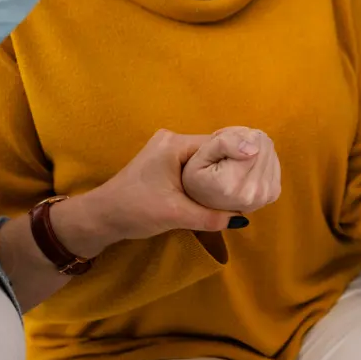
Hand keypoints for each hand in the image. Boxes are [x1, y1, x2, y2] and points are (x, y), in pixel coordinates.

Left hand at [50, 130, 252, 257]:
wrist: (100, 218)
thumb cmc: (134, 210)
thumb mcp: (176, 215)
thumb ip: (211, 216)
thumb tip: (241, 218)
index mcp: (175, 144)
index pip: (219, 143)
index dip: (241, 155)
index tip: (260, 168)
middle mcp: (172, 140)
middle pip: (214, 149)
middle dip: (234, 164)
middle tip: (256, 178)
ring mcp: (167, 151)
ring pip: (205, 158)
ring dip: (221, 172)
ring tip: (243, 185)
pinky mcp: (165, 164)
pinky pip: (196, 165)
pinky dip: (209, 176)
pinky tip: (223, 188)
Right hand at [181, 127, 280, 213]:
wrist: (204, 203)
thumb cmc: (198, 177)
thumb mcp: (201, 155)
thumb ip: (224, 144)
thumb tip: (254, 147)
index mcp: (232, 185)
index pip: (254, 142)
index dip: (238, 136)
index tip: (222, 146)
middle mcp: (252, 193)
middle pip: (264, 144)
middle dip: (247, 140)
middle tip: (228, 153)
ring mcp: (265, 195)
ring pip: (270, 150)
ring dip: (255, 148)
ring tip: (235, 160)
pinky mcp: (273, 193)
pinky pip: (274, 161)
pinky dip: (261, 159)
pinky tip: (245, 167)